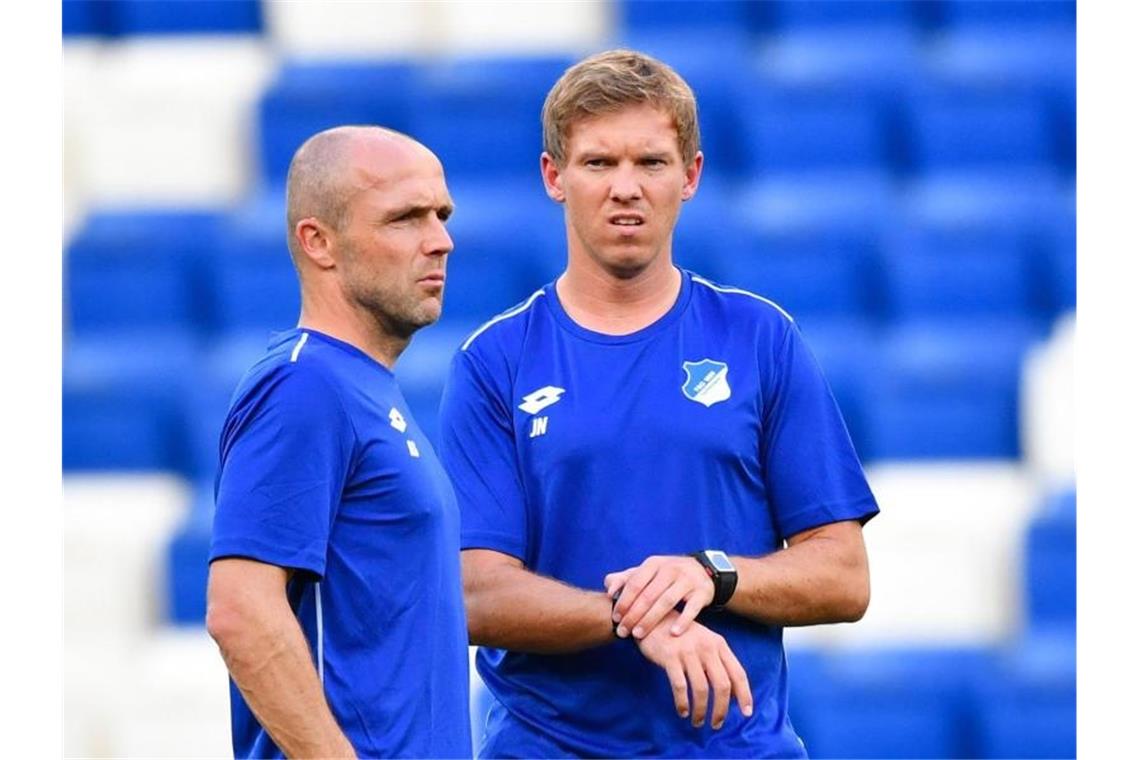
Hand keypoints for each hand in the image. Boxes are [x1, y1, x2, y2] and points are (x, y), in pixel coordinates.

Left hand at [605, 555, 714, 638]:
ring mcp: (687, 580)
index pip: (635, 583)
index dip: (624, 601)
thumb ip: (626, 578)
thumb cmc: (667, 575)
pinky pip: (692, 608)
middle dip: (633, 615)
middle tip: (624, 631)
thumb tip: (608, 587)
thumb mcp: (648, 571)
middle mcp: (670, 570)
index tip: (615, 618)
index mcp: (653, 564)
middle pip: (648, 594)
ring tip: (639, 634)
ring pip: (667, 601)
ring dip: (651, 619)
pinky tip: (673, 633)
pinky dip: (683, 620)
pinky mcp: (701, 592)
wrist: (702, 570)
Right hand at [635, 610, 752, 728]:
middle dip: (721, 709)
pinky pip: (680, 686)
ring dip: (701, 710)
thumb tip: (733, 694)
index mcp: (719, 644)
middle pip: (722, 685)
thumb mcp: (704, 642)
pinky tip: (682, 711)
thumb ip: (719, 663)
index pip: (738, 673)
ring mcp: (688, 652)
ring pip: (701, 689)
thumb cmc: (681, 635)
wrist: (653, 617)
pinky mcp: (670, 657)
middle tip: (716, 724)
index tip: (746, 713)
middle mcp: (707, 647)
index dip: (744, 695)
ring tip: (697, 722)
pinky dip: (682, 702)